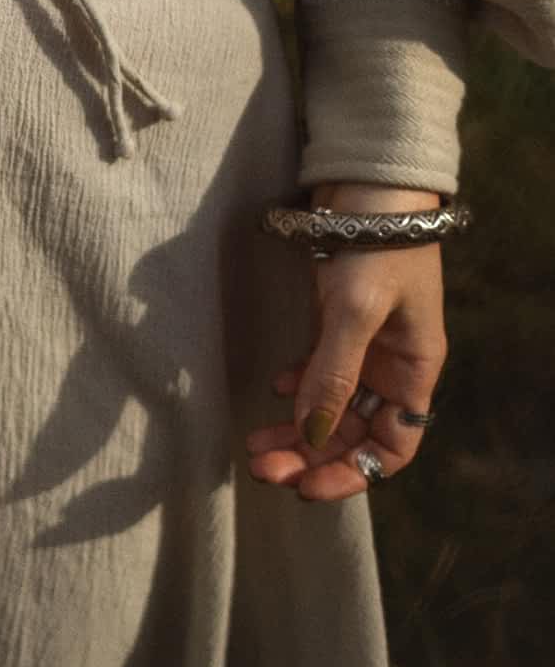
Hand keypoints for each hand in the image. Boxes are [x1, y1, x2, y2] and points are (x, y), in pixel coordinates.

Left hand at [245, 182, 446, 501]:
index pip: (392, 449)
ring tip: (255, 441)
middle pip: (354, 432)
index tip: (306, 486)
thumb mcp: (355, 311)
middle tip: (263, 465)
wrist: (368, 180)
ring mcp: (365, 341)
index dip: (353, 474)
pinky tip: (272, 386)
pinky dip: (297, 382)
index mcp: (413, 371)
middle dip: (311, 453)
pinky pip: (320, 366)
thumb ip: (333, 374)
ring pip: (331, 403)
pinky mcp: (339, 316)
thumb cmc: (375, 244)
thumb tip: (313, 437)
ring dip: (297, 423)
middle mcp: (392, 365)